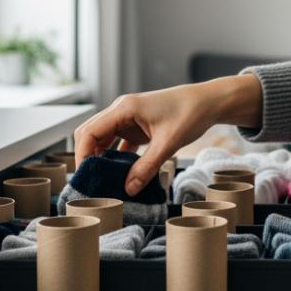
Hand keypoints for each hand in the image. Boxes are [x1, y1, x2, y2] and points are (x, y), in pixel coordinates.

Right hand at [73, 74, 262, 196]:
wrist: (208, 102)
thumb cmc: (190, 113)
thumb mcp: (168, 143)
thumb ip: (147, 166)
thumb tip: (129, 189)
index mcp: (124, 108)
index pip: (89, 131)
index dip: (82, 154)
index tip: (84, 175)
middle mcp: (121, 110)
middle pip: (90, 133)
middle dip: (86, 156)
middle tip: (89, 180)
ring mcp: (128, 118)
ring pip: (103, 138)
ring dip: (100, 157)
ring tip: (102, 180)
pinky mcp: (137, 126)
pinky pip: (118, 142)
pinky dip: (115, 156)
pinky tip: (119, 173)